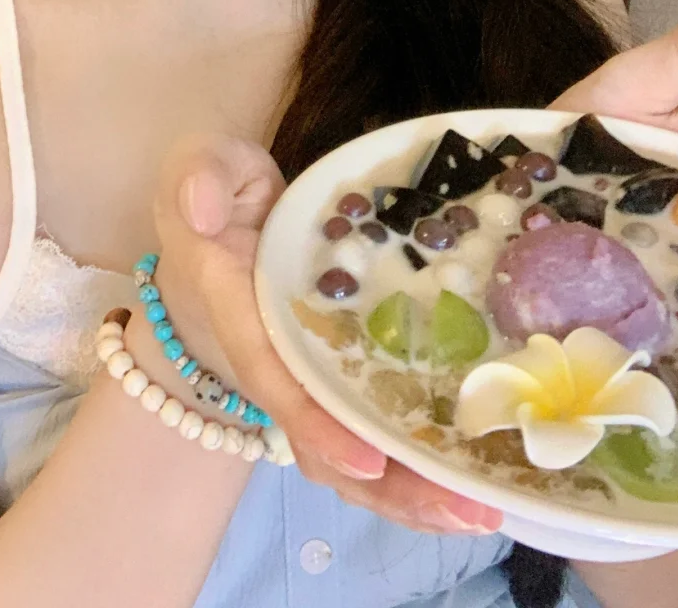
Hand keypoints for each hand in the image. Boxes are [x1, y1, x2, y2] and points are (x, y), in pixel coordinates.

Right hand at [151, 132, 502, 536]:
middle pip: (318, 440)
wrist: (208, 221)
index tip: (367, 459)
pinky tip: (462, 483)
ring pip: (344, 453)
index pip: (273, 375)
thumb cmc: (214, 190)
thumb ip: (200, 176)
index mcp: (236, 307)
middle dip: (385, 485)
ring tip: (477, 513)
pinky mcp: (326, 379)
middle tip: (462, 511)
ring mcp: (299, 377)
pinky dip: (405, 468)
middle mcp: (268, 359)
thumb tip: (202, 209)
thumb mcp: (201, 164)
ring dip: (405, 492)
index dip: (315, 422)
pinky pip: (361, 434)